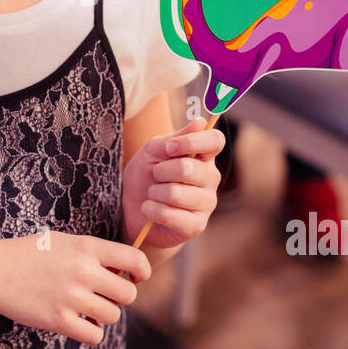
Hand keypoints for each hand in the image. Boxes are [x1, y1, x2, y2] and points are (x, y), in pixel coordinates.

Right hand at [0, 232, 151, 345]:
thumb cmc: (29, 254)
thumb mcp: (64, 242)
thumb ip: (94, 254)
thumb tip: (125, 271)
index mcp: (88, 247)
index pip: (136, 260)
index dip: (142, 271)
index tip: (135, 277)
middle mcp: (84, 271)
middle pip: (128, 294)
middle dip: (119, 296)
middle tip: (102, 294)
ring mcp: (72, 297)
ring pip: (113, 315)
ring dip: (104, 314)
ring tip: (86, 307)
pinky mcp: (59, 321)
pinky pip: (95, 335)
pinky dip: (91, 332)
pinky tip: (79, 322)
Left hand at [121, 117, 224, 248]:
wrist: (132, 208)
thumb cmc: (146, 175)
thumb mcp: (153, 151)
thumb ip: (176, 137)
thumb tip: (200, 122)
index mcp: (204, 156)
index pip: (215, 141)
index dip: (192, 142)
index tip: (169, 148)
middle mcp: (211, 178)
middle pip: (188, 168)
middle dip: (160, 171)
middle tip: (155, 176)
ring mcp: (206, 204)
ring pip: (176, 193)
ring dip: (154, 192)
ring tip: (153, 194)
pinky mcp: (196, 226)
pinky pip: (170, 215)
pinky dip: (151, 210)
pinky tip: (150, 209)